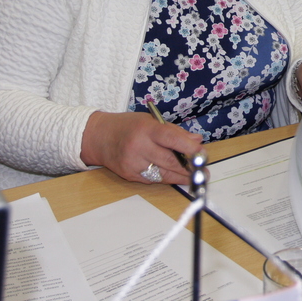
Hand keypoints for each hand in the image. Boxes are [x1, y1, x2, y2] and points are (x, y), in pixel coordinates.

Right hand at [80, 111, 204, 184]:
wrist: (98, 137)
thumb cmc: (128, 126)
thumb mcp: (151, 121)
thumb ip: (175, 131)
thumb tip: (197, 141)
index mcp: (146, 129)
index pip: (171, 139)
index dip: (189, 148)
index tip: (203, 154)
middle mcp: (139, 147)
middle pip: (169, 160)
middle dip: (189, 167)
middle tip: (203, 171)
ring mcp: (133, 163)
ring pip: (163, 174)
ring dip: (180, 176)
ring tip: (194, 177)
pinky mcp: (129, 175)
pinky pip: (153, 179)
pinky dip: (165, 178)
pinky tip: (174, 176)